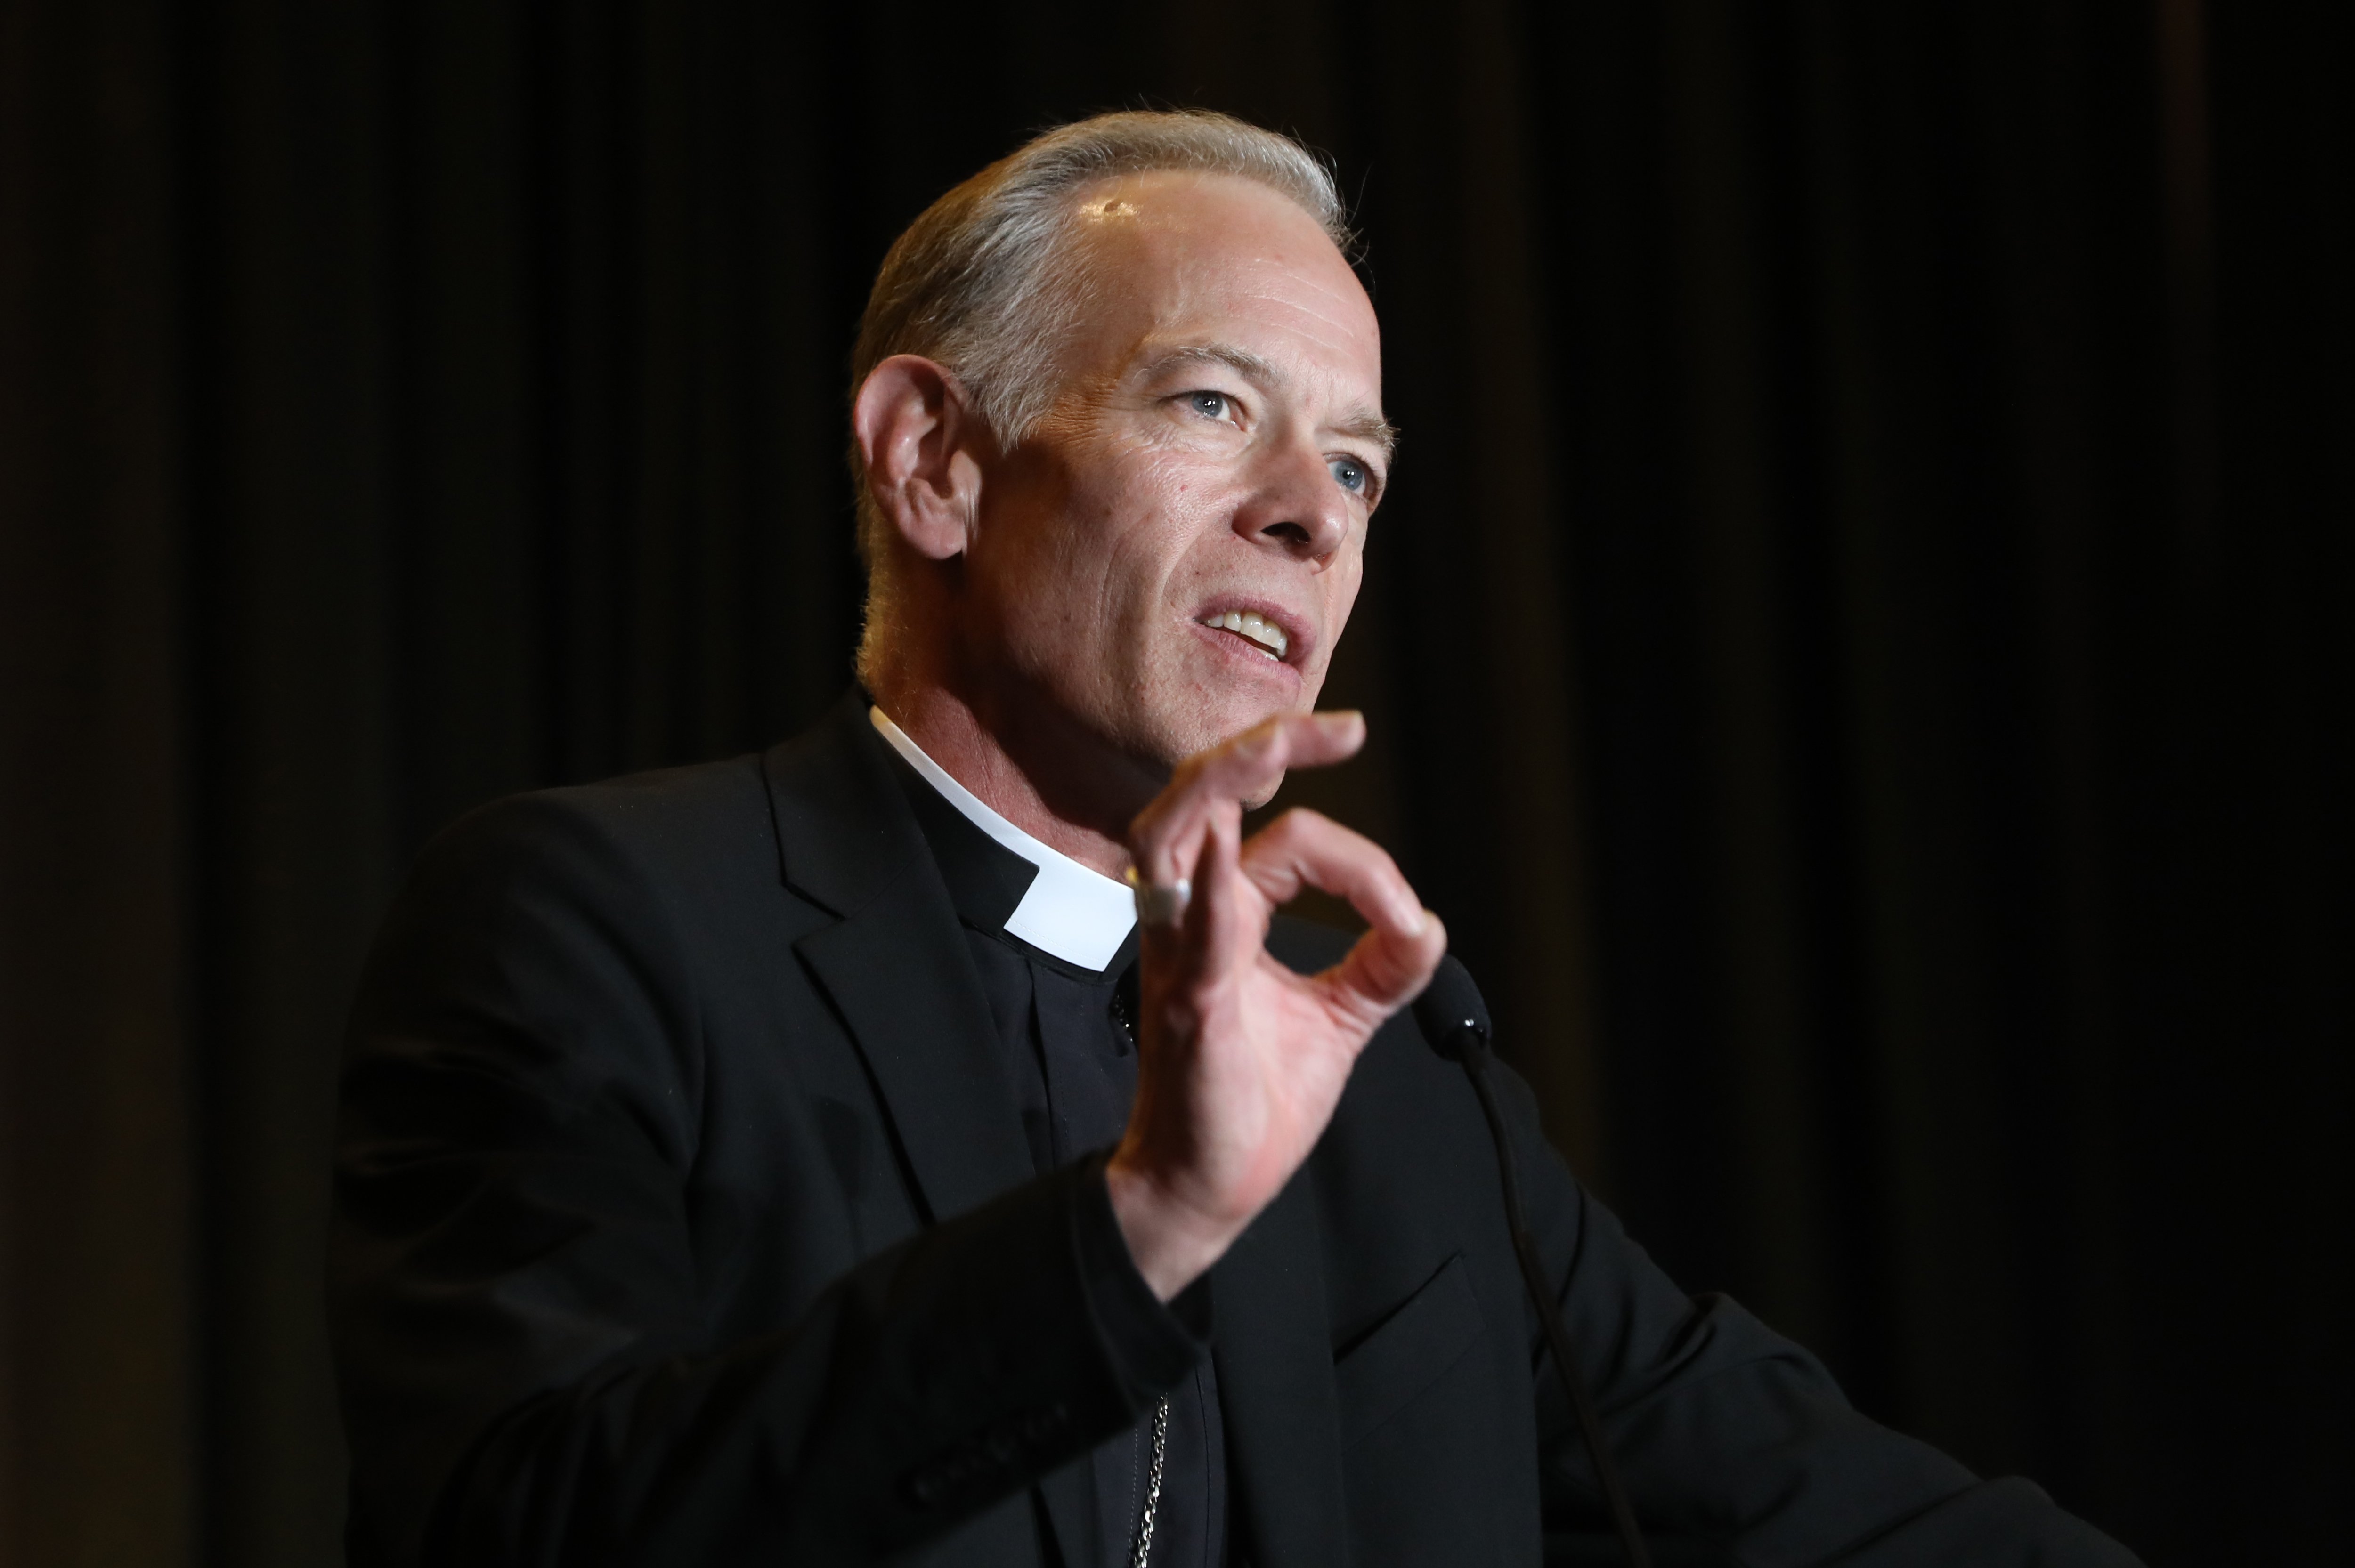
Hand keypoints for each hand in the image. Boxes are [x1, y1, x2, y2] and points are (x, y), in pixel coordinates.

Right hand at [1105, 711, 1446, 1298]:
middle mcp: (1190, 921)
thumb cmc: (1251, 1102)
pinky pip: (1187, 934)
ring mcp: (1179, 958)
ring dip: (1221, 786)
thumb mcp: (1337, 1020)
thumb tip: (1429, 928)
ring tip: (1271, 753)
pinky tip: (1226, 850)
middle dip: (1265, 751)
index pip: (1287, 841)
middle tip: (1340, 729)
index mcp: (1225, 916)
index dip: (1360, 862)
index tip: (1406, 918)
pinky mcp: (1184, 1007)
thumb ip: (1379, 968)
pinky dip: (1207, 890)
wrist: (1210, 1188)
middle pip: (1206, 800)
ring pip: (1172, 837)